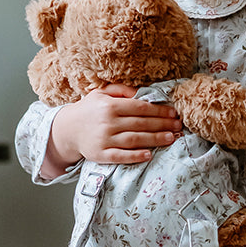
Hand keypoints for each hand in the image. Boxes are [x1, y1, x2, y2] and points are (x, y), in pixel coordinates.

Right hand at [48, 84, 182, 166]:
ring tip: (171, 138)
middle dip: (162, 124)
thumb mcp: (101, 93)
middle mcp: (108, 122)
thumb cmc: (88, 110)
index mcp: (110, 105)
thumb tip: (141, 91)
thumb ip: (121, 90)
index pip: (140, 107)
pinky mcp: (101, 154)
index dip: (159, 110)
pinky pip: (121, 156)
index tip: (173, 112)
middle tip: (178, 126)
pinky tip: (148, 155)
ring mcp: (104, 139)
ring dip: (155, 139)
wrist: (67, 129)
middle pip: (141, 124)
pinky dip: (135, 156)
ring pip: (135, 139)